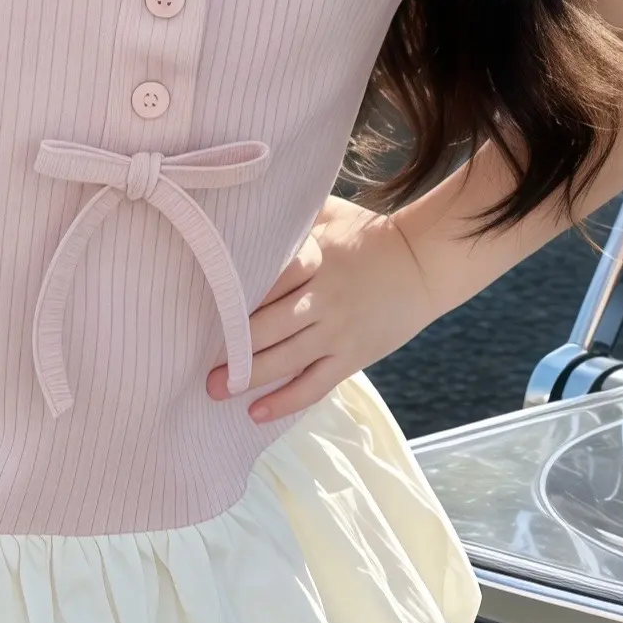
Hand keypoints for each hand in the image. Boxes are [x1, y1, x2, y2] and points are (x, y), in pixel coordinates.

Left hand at [207, 195, 435, 422]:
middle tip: (197, 365)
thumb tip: (249, 210)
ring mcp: (338, 331)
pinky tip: (257, 412)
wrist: (425, 262)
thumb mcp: (330, 213)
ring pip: (286, 360)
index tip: (198, 311)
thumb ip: (291, 217)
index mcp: (313, 260)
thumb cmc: (371, 234)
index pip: (263, 282)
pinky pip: (315, 385)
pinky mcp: (353, 356)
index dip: (231, 299)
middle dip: (230, 348)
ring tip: (215, 390)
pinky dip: (286, 401)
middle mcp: (322, 298)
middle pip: (267, 327)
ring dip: (249, 377)